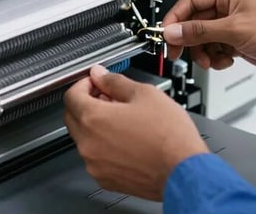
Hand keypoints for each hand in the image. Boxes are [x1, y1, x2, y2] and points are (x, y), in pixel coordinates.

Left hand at [64, 65, 208, 200]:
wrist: (184, 172)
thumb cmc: (170, 137)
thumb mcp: (145, 94)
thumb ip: (116, 81)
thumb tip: (101, 75)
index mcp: (94, 119)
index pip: (71, 96)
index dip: (83, 84)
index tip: (95, 83)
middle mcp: (88, 144)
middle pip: (73, 117)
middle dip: (86, 104)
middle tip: (108, 97)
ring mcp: (95, 165)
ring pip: (85, 138)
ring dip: (96, 125)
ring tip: (123, 119)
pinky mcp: (106, 179)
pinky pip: (96, 157)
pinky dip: (105, 146)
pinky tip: (127, 139)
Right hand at [162, 0, 255, 78]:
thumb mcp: (234, 30)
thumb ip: (200, 31)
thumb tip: (174, 31)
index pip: (190, 1)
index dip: (175, 19)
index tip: (165, 34)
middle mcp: (229, 5)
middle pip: (194, 22)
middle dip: (190, 40)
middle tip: (180, 53)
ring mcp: (233, 23)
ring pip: (203, 38)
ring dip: (204, 52)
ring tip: (212, 60)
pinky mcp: (237, 39)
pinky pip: (215, 48)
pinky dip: (216, 57)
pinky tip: (226, 60)